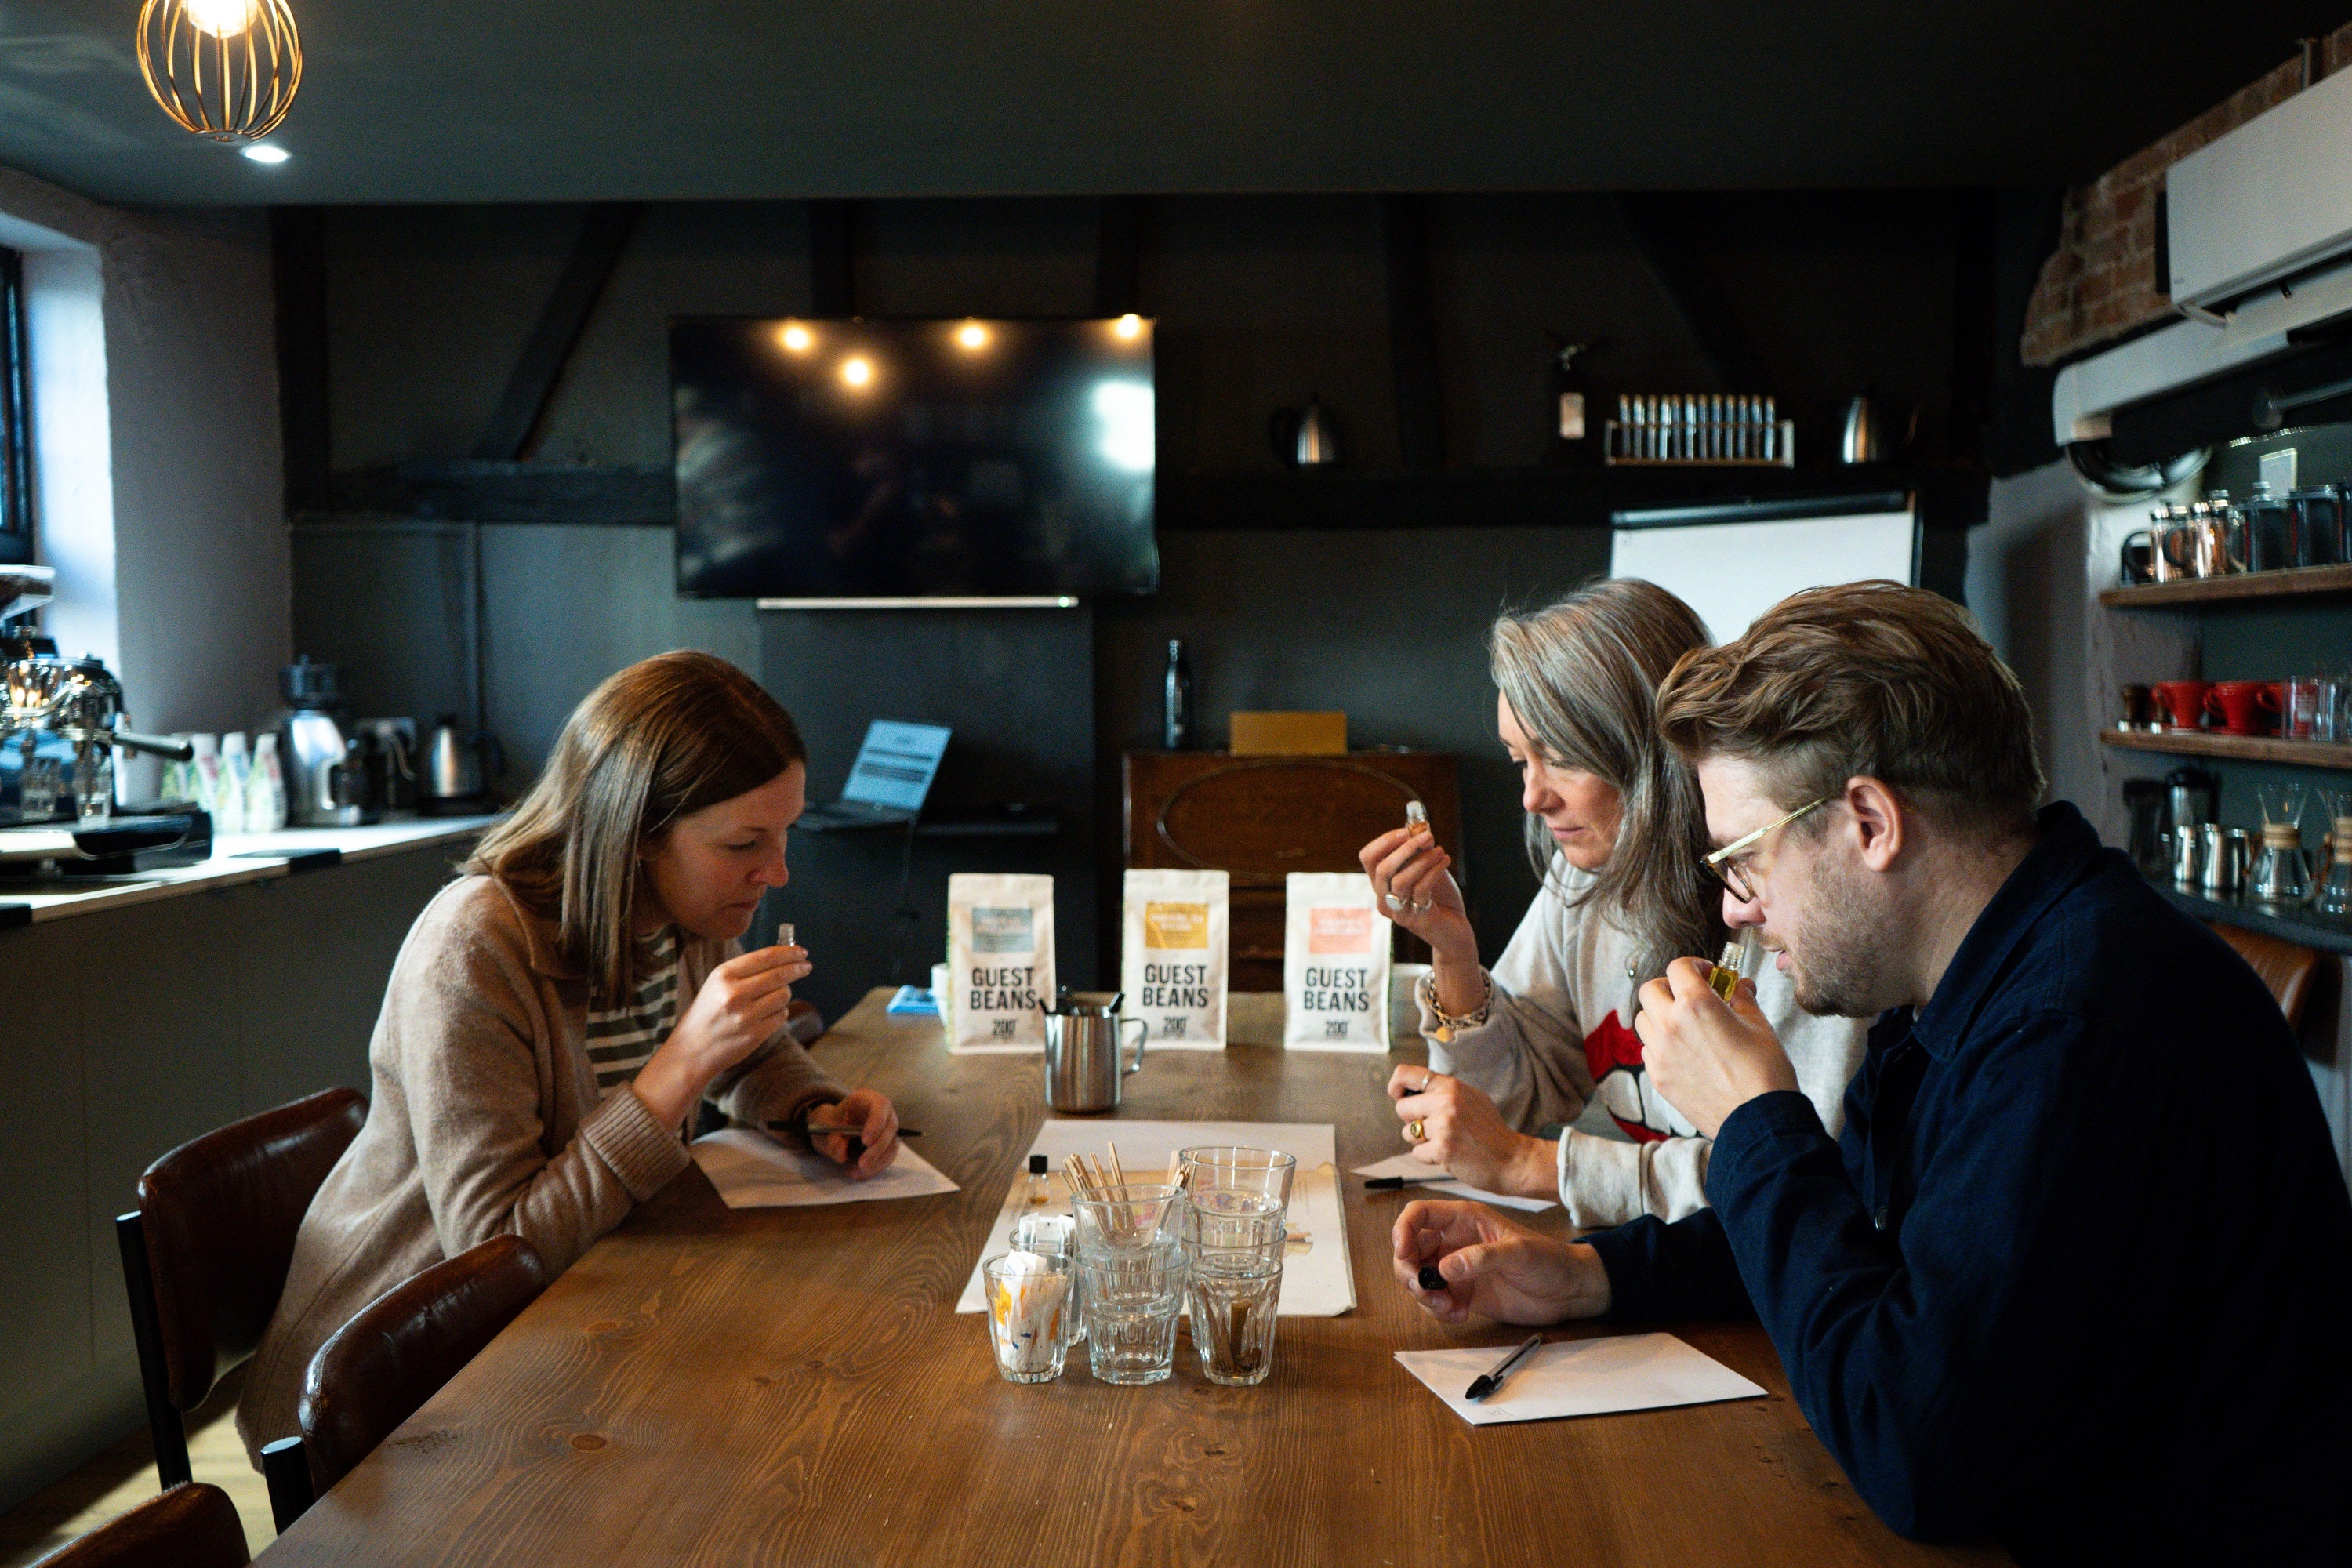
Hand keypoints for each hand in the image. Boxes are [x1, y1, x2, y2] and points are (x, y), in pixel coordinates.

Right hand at [631, 944, 810, 1128]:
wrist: (692, 1050)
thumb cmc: (708, 1012)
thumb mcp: (717, 984)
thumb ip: (746, 970)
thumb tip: (784, 958)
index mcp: (723, 975)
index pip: (766, 957)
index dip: (789, 952)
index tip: (802, 952)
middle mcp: (734, 994)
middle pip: (780, 975)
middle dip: (798, 968)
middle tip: (806, 967)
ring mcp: (745, 1016)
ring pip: (783, 995)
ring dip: (784, 994)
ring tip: (770, 998)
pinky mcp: (754, 1035)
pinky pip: (781, 1016)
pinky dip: (779, 1013)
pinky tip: (766, 1015)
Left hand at [809, 1087, 899, 1179]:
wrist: (832, 1128)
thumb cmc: (830, 1122)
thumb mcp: (823, 1127)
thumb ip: (831, 1140)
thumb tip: (842, 1154)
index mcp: (866, 1098)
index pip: (880, 1105)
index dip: (876, 1123)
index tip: (865, 1141)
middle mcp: (882, 1111)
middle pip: (890, 1127)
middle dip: (877, 1149)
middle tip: (862, 1164)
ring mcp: (887, 1128)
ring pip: (892, 1145)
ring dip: (878, 1162)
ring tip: (858, 1172)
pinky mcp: (888, 1143)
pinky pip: (888, 1157)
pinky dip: (875, 1168)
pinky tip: (858, 1173)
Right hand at [1359, 826, 1475, 965]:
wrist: (1455, 931)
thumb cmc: (1439, 898)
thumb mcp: (1427, 869)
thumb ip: (1420, 852)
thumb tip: (1418, 826)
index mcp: (1382, 884)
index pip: (1369, 858)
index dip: (1384, 841)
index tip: (1406, 830)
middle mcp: (1384, 899)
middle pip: (1382, 869)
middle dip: (1406, 848)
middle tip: (1428, 837)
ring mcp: (1399, 912)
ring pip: (1401, 880)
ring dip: (1422, 860)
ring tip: (1440, 851)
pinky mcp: (1417, 919)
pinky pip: (1421, 890)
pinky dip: (1434, 871)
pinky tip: (1445, 862)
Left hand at [1387, 1066, 1555, 1198]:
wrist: (1512, 1159)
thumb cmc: (1490, 1131)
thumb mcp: (1471, 1098)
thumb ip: (1443, 1092)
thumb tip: (1410, 1090)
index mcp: (1451, 1086)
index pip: (1405, 1073)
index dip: (1395, 1085)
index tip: (1398, 1096)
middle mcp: (1446, 1101)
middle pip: (1401, 1108)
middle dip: (1412, 1121)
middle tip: (1434, 1129)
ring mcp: (1444, 1124)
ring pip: (1408, 1133)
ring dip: (1422, 1142)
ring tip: (1446, 1142)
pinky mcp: (1443, 1148)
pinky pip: (1417, 1153)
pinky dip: (1429, 1158)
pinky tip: (1450, 1156)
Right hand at [1392, 1200, 1610, 1325]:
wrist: (1569, 1291)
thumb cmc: (1549, 1260)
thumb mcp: (1519, 1253)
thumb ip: (1482, 1257)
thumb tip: (1445, 1268)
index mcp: (1464, 1220)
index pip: (1419, 1215)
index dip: (1403, 1231)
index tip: (1403, 1254)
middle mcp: (1454, 1242)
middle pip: (1410, 1250)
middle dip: (1409, 1272)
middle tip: (1426, 1291)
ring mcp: (1457, 1269)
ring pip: (1419, 1278)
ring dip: (1424, 1296)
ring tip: (1448, 1308)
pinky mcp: (1463, 1294)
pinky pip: (1436, 1302)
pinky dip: (1439, 1312)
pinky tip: (1461, 1315)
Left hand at [1632, 957, 1797, 1138]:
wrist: (1758, 1119)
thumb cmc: (1764, 1072)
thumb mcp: (1759, 1025)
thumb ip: (1743, 999)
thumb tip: (1740, 985)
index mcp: (1696, 1005)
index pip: (1678, 968)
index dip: (1693, 965)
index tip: (1707, 973)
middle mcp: (1670, 1025)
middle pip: (1650, 990)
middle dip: (1669, 987)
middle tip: (1690, 995)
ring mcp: (1660, 1053)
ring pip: (1643, 1020)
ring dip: (1660, 1015)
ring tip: (1685, 1024)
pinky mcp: (1658, 1077)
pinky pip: (1648, 1050)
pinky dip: (1660, 1044)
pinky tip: (1683, 1051)